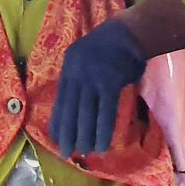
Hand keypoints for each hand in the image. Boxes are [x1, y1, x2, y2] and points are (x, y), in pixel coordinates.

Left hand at [49, 18, 146, 156]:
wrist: (128, 32)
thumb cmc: (109, 45)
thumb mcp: (83, 56)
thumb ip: (77, 76)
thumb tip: (74, 103)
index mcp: (69, 67)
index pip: (60, 101)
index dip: (57, 121)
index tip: (55, 139)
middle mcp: (77, 74)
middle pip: (70, 109)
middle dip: (68, 133)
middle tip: (66, 153)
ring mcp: (93, 78)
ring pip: (86, 113)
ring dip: (85, 136)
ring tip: (85, 152)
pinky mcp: (111, 83)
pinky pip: (105, 112)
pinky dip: (103, 131)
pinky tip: (102, 145)